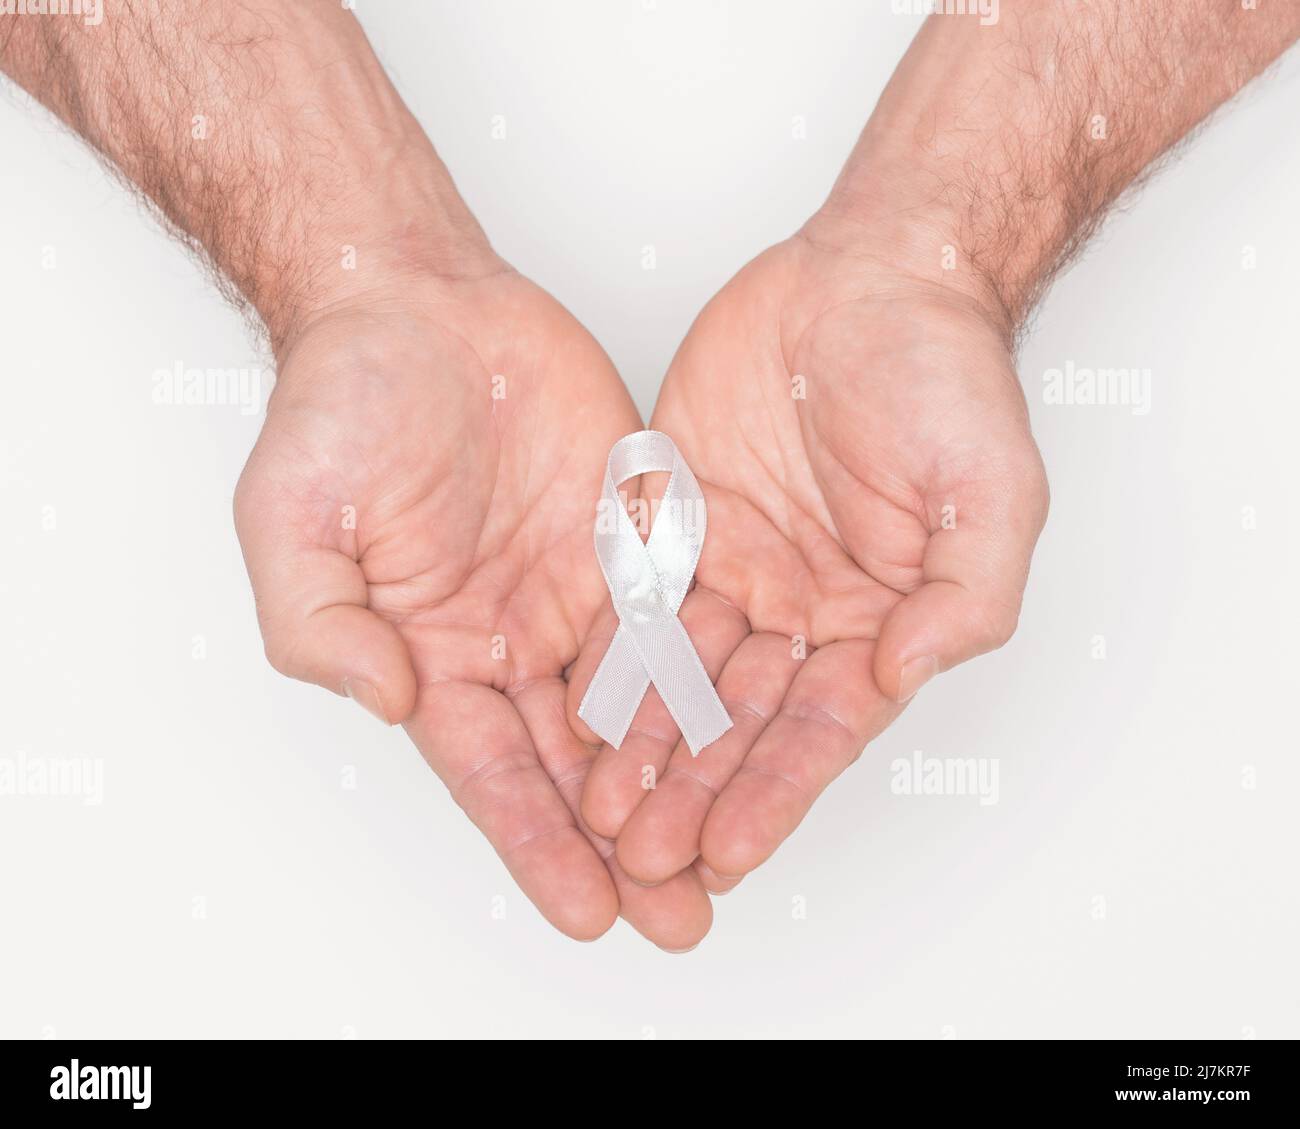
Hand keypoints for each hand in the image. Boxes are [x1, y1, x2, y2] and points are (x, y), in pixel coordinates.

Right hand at [234, 267, 714, 949]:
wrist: (419, 302)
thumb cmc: (344, 400)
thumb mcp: (293, 519)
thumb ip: (322, 624)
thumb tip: (389, 700)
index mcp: (433, 650)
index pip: (490, 771)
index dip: (535, 843)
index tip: (585, 912)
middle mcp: (513, 635)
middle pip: (576, 762)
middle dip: (623, 842)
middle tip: (678, 914)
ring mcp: (578, 589)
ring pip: (641, 705)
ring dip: (681, 781)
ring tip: (729, 852)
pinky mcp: (634, 537)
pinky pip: (680, 614)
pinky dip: (711, 678)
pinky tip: (752, 735)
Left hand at [574, 224, 1047, 887]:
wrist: (868, 276)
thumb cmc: (943, 372)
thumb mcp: (993, 489)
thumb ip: (965, 594)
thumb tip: (905, 675)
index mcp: (877, 617)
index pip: (819, 728)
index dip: (774, 793)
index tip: (727, 854)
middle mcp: (801, 607)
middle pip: (739, 721)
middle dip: (693, 791)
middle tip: (643, 857)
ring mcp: (735, 568)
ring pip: (678, 674)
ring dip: (641, 744)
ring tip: (599, 809)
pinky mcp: (677, 520)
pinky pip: (634, 598)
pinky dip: (607, 656)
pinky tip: (573, 709)